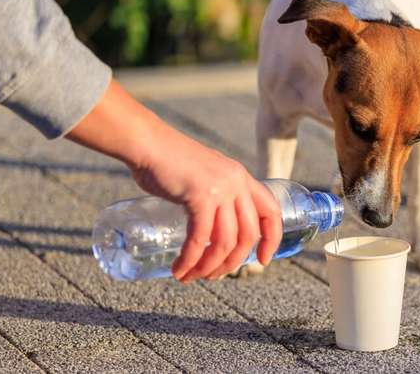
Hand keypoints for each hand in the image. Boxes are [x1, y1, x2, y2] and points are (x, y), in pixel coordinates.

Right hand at [130, 128, 281, 281]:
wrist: (147, 143)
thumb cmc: (167, 161)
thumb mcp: (204, 175)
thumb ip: (213, 194)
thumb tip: (209, 227)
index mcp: (241, 177)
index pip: (271, 210)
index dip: (272, 238)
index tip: (263, 260)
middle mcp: (236, 182)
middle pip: (248, 234)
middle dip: (233, 262)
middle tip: (213, 276)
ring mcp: (220, 188)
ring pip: (225, 241)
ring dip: (209, 266)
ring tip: (191, 277)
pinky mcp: (200, 196)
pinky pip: (200, 238)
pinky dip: (190, 259)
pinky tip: (179, 269)